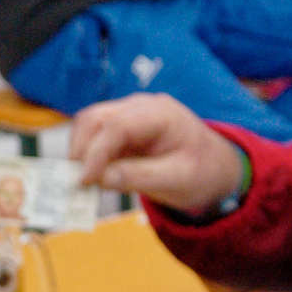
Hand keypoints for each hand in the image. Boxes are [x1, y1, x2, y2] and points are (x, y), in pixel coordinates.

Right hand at [71, 92, 254, 213]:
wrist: (213, 167)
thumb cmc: (201, 171)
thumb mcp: (178, 180)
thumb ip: (140, 177)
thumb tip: (100, 179)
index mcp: (161, 114)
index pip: (117, 125)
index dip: (96, 153)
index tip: (85, 181)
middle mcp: (140, 107)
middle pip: (95, 118)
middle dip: (81, 150)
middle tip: (78, 184)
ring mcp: (128, 115)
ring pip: (88, 125)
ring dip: (80, 152)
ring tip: (84, 183)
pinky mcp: (119, 129)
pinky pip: (93, 137)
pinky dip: (86, 156)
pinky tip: (90, 178)